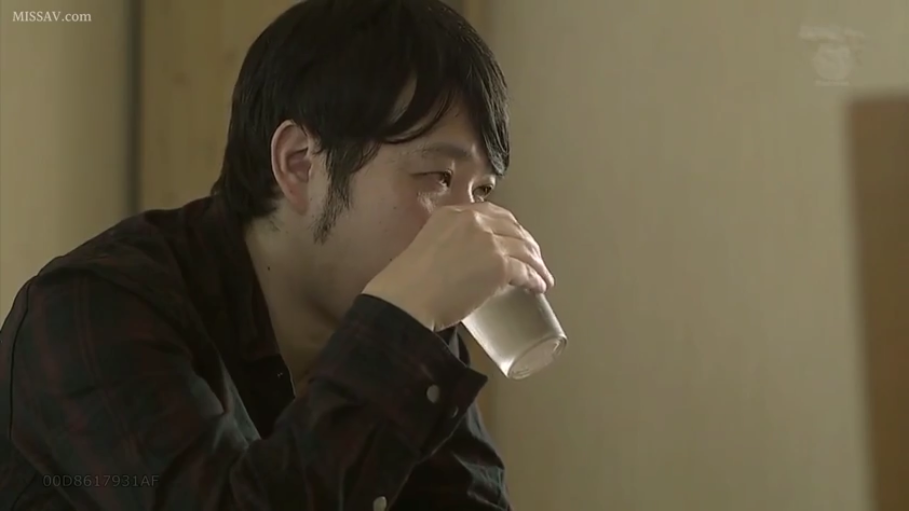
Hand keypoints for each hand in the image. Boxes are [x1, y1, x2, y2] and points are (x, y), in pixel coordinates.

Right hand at [362, 202, 554, 330]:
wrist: (407, 299)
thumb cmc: (409, 284)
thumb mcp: (428, 245)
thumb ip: (450, 242)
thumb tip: (468, 260)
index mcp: (453, 213)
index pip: (492, 213)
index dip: (509, 227)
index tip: (515, 238)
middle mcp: (473, 221)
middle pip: (513, 227)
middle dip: (527, 243)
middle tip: (534, 258)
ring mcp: (489, 242)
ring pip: (524, 249)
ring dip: (536, 264)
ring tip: (542, 276)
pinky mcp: (500, 265)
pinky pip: (526, 271)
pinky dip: (535, 279)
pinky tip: (539, 287)